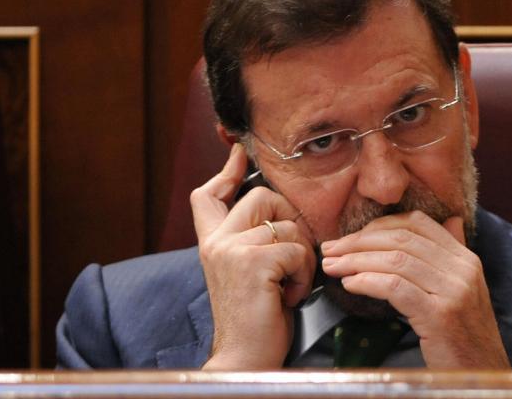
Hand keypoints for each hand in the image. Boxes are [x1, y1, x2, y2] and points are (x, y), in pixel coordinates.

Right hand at [190, 143, 315, 368]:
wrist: (245, 358)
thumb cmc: (255, 318)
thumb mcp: (247, 273)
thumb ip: (252, 242)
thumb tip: (278, 215)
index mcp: (212, 243)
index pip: (208, 195)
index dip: (226, 171)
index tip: (238, 153)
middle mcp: (216, 241)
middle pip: (262, 196)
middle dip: (290, 219)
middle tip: (292, 255)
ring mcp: (232, 249)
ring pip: (287, 225)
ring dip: (301, 256)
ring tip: (289, 284)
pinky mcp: (253, 262)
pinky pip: (296, 250)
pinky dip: (303, 274)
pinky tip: (290, 295)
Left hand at [320, 210, 508, 368]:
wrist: (483, 376)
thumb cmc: (464, 336)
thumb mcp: (463, 290)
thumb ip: (451, 256)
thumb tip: (450, 219)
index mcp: (465, 258)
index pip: (417, 223)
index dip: (378, 226)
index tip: (350, 238)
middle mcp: (462, 268)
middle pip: (401, 239)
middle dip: (358, 242)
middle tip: (330, 250)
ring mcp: (452, 291)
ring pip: (395, 260)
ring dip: (356, 261)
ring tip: (332, 266)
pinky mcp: (439, 315)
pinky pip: (395, 287)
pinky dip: (367, 281)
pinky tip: (349, 285)